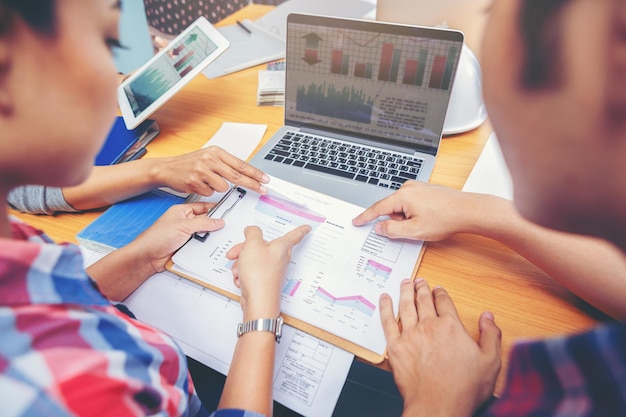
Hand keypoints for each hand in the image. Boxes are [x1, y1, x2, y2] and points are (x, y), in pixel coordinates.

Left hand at [132, 202, 224, 273]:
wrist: (147, 257)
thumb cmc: (156, 238)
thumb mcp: (183, 226)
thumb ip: (202, 223)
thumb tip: (217, 221)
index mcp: (181, 211)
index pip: (202, 207)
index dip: (214, 209)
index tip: (226, 212)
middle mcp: (184, 223)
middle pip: (205, 222)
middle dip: (213, 226)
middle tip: (223, 228)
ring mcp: (185, 236)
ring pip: (203, 235)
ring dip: (208, 239)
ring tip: (215, 239)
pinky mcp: (185, 248)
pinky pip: (199, 246)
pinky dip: (204, 248)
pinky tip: (208, 249)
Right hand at [153, 146, 268, 195]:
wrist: (167, 168)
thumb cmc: (190, 164)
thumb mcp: (209, 158)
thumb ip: (225, 164)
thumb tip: (246, 174)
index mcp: (216, 152)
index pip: (240, 164)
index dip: (255, 173)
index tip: (265, 179)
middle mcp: (210, 159)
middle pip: (237, 176)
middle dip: (252, 184)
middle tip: (262, 190)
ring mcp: (202, 170)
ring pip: (223, 187)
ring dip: (218, 188)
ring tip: (207, 181)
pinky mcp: (194, 182)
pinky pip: (210, 193)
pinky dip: (206, 192)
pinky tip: (198, 184)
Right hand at [226, 225, 310, 319]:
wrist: (258, 301)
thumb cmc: (259, 276)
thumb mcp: (252, 245)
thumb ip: (252, 233)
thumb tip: (252, 231)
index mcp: (281, 247)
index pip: (295, 235)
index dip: (301, 230)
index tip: (308, 228)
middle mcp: (279, 258)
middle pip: (263, 246)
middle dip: (246, 249)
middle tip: (236, 252)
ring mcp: (272, 270)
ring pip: (254, 259)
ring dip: (242, 262)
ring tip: (239, 269)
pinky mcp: (264, 280)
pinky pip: (251, 271)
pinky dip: (243, 273)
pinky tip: (241, 278)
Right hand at [352, 181, 492, 240]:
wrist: (468, 210)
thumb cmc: (445, 218)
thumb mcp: (414, 231)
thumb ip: (392, 230)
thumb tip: (379, 227)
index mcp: (403, 196)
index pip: (378, 208)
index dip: (366, 217)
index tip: (356, 221)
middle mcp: (408, 187)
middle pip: (391, 208)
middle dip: (397, 222)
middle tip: (413, 229)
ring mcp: (418, 187)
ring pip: (402, 207)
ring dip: (408, 218)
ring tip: (426, 223)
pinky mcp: (425, 190)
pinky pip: (412, 204)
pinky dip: (415, 213)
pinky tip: (429, 218)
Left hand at [381, 279, 500, 416]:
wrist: (439, 405)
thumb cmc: (463, 388)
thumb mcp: (490, 361)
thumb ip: (491, 335)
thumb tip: (488, 317)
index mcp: (451, 326)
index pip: (444, 301)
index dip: (440, 293)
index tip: (438, 289)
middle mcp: (430, 326)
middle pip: (423, 300)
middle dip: (422, 288)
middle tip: (419, 281)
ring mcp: (411, 335)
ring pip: (406, 306)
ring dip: (405, 291)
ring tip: (405, 283)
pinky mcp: (396, 347)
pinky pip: (388, 322)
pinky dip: (385, 308)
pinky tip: (385, 299)